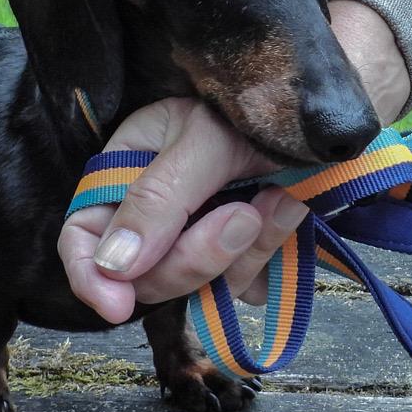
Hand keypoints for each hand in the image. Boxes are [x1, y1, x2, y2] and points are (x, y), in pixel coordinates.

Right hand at [58, 0, 410, 323]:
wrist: (327, 113)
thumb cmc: (261, 105)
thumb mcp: (204, 140)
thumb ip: (159, 199)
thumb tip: (112, 266)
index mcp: (126, 171)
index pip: (83, 236)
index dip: (91, 276)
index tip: (116, 306)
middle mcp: (154, 212)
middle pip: (143, 275)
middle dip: (192, 258)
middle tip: (240, 217)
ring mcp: (197, 239)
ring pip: (197, 288)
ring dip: (242, 250)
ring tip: (276, 196)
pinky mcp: (240, 259)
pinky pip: (241, 288)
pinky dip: (268, 254)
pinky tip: (288, 208)